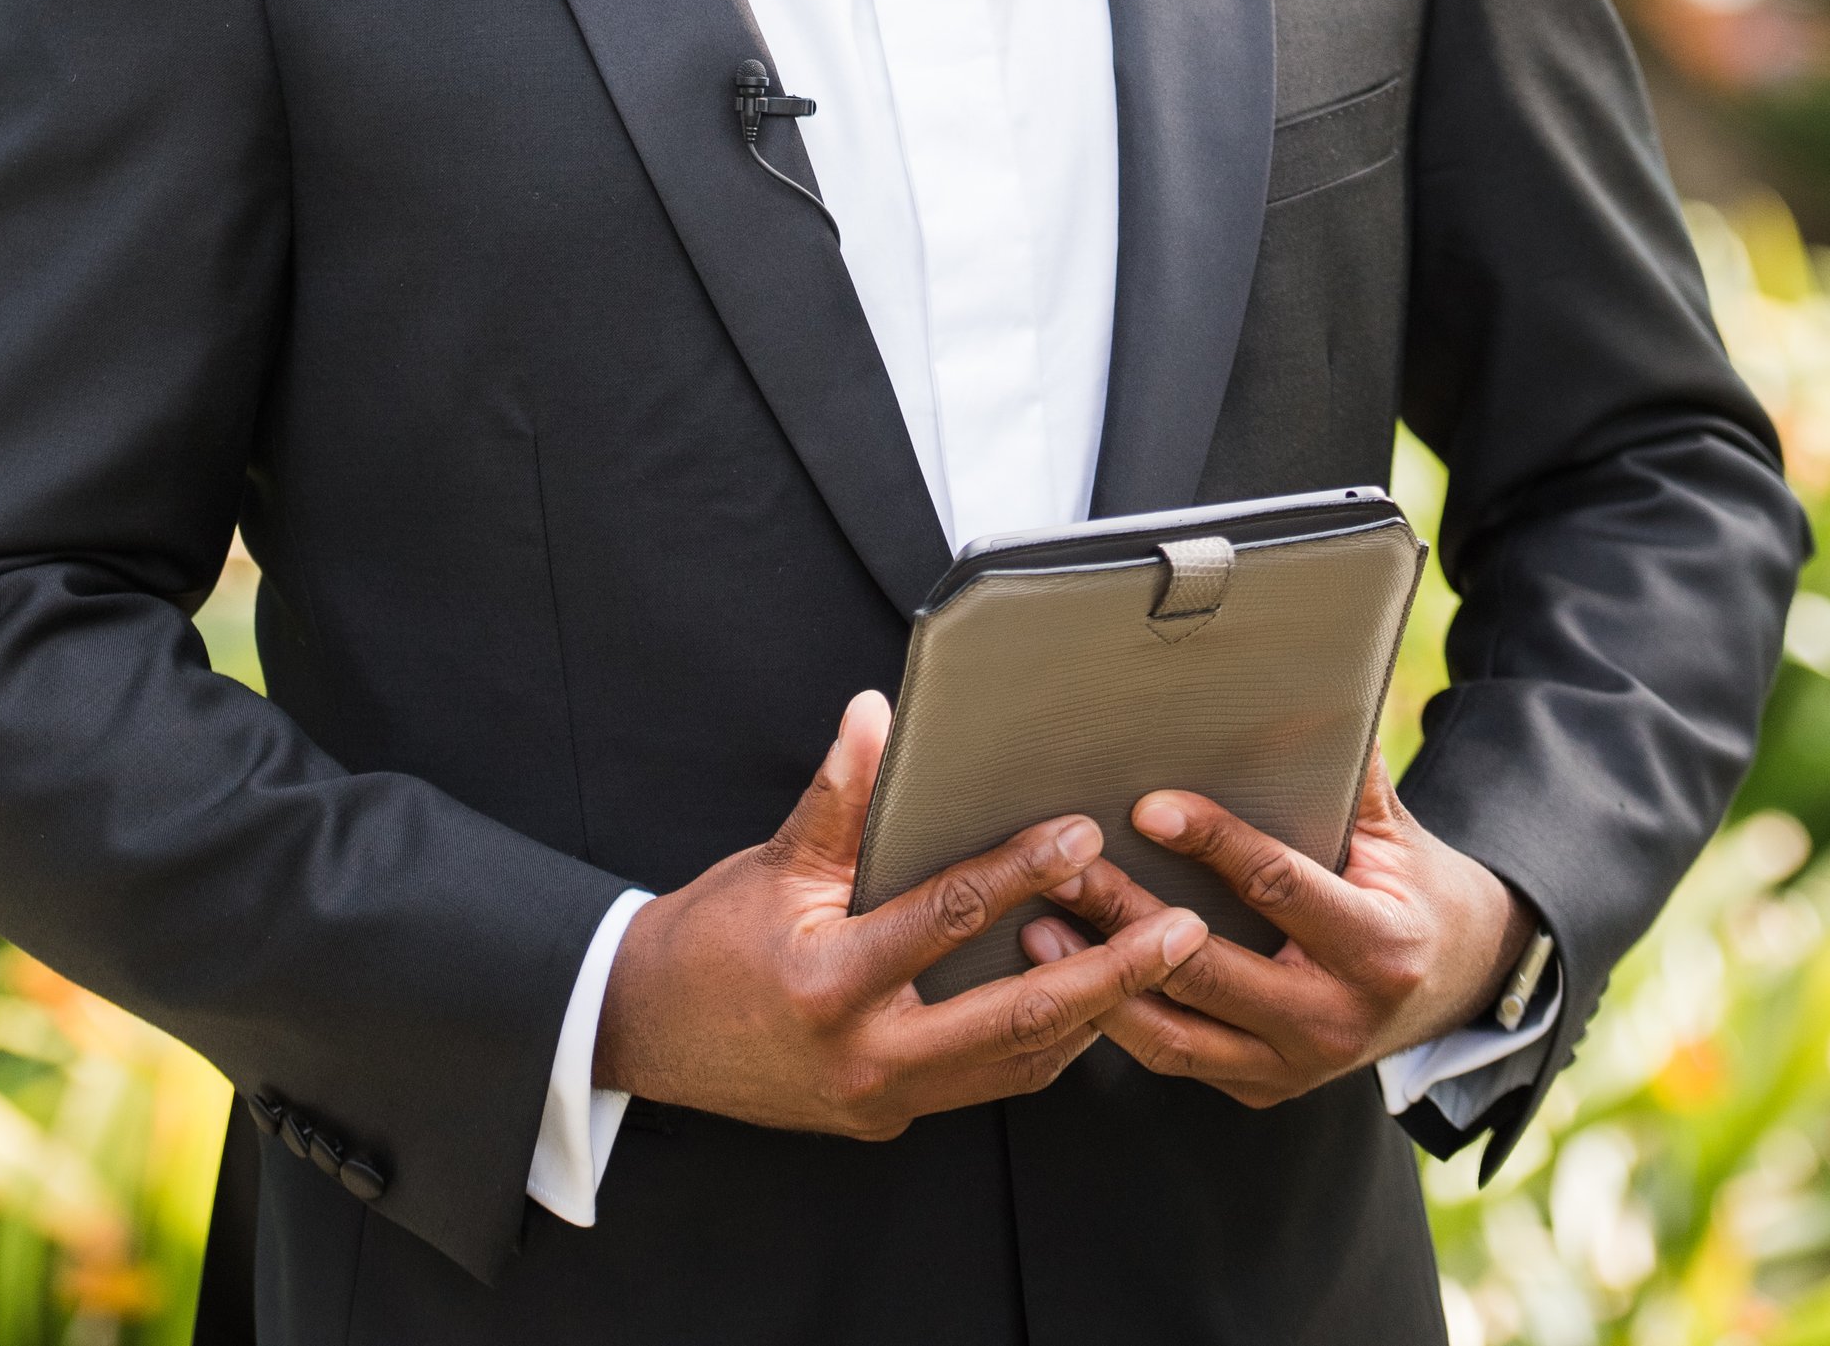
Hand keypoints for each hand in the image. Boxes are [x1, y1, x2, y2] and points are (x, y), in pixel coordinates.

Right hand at [592, 688, 1210, 1135]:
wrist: (648, 1035)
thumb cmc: (710, 942)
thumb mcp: (771, 864)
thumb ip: (836, 798)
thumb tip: (875, 713)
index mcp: (831, 985)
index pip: (946, 921)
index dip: (1018, 873)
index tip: (1082, 835)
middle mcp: (867, 1058)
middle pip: (1014, 1022)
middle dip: (1107, 977)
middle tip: (1181, 934)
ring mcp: (884, 1101)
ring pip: (1015, 1067)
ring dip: (1091, 1016)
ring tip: (1160, 965)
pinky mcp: (891, 1117)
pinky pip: (988, 1084)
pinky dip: (1044, 1045)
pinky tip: (1089, 1005)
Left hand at [1017, 748, 1529, 1109]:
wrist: (1455, 983)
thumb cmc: (1414, 887)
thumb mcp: (1394, 828)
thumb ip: (1350, 766)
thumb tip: (1316, 675)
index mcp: (1374, 947)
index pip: (1278, 888)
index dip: (1212, 844)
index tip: (1147, 808)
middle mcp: (1332, 1020)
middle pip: (1207, 968)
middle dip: (1129, 917)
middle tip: (1065, 868)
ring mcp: (1292, 1068)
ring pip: (1177, 1035)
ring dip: (1101, 984)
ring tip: (1039, 930)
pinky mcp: (1259, 1087)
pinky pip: (1176, 1059)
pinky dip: (1119, 1021)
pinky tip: (1068, 979)